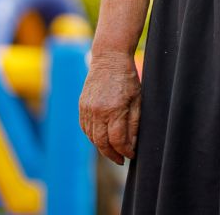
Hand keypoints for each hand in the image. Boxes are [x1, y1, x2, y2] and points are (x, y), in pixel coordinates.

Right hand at [79, 48, 140, 163]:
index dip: (124, 151)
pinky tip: (101, 139)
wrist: (109, 59)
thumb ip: (134, 122)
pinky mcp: (81, 106)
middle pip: (102, 143)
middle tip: (121, 160)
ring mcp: (87, 109)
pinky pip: (85, 128)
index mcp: (114, 110)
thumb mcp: (137, 99)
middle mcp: (97, 112)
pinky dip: (93, 137)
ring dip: (102, 148)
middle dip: (112, 154)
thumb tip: (133, 143)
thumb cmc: (127, 78)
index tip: (131, 155)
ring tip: (113, 152)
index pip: (117, 140)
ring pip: (92, 138)